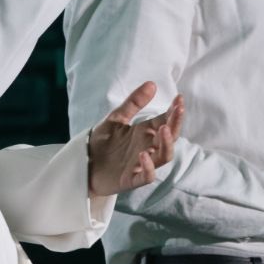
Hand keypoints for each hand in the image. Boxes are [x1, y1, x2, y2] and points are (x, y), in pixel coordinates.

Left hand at [88, 82, 183, 196]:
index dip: (174, 111)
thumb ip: (134, 102)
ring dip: (167, 143)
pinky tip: (144, 154)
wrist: (83, 164)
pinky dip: (149, 167)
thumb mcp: (116, 118)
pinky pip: (147, 176)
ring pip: (164, 156)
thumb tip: (152, 83)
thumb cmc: (102, 142)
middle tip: (179, 109)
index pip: (166, 120)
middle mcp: (147, 147)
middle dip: (176, 123)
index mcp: (145, 132)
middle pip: (169, 137)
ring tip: (164, 128)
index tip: (179, 98)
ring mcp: (141, 164)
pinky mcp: (131, 179)